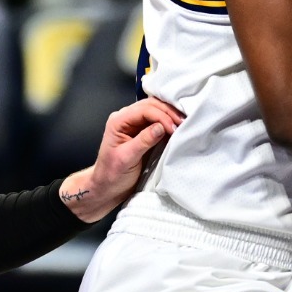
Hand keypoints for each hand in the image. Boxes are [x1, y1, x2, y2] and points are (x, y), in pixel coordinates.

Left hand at [60, 97, 183, 222]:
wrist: (108, 186)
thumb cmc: (112, 174)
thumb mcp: (127, 158)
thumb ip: (143, 141)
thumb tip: (161, 127)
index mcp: (118, 121)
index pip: (143, 110)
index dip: (161, 116)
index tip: (173, 129)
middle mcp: (126, 118)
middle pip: (150, 105)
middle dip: (168, 112)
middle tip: (183, 124)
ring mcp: (134, 123)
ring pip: (155, 109)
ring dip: (170, 115)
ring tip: (183, 125)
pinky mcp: (143, 131)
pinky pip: (157, 120)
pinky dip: (168, 121)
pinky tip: (177, 127)